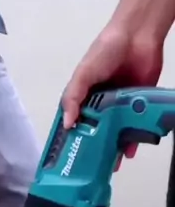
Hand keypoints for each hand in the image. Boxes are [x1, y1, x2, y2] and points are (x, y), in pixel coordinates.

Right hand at [62, 20, 163, 161]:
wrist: (138, 37)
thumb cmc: (106, 51)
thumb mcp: (83, 74)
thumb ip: (73, 98)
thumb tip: (67, 125)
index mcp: (85, 96)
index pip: (75, 122)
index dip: (71, 138)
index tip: (67, 157)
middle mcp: (102, 104)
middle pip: (97, 131)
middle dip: (94, 149)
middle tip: (90, 169)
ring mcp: (121, 106)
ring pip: (116, 132)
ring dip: (113, 149)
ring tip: (110, 167)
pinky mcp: (140, 105)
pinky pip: (135, 127)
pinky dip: (133, 140)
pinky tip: (129, 153)